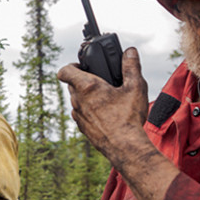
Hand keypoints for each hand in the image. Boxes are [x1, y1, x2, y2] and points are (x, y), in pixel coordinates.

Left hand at [57, 47, 149, 163]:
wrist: (124, 147)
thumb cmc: (128, 118)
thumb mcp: (135, 87)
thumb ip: (131, 67)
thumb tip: (130, 52)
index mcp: (87, 87)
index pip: (64, 71)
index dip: (71, 65)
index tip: (82, 65)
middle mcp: (78, 101)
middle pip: (71, 84)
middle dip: (83, 79)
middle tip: (100, 80)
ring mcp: (78, 116)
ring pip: (76, 100)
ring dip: (86, 96)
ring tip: (106, 97)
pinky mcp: (82, 128)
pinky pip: (81, 114)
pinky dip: (89, 110)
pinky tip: (105, 113)